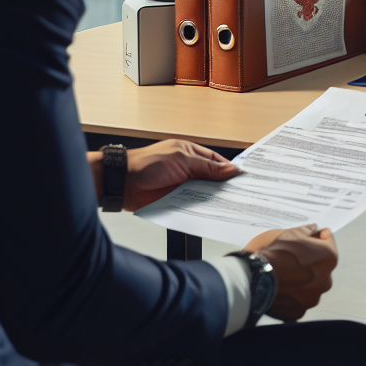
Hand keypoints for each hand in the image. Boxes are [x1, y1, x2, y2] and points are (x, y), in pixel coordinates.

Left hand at [88, 139, 239, 211]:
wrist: (122, 183)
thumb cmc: (146, 164)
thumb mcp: (181, 160)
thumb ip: (206, 167)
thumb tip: (230, 170)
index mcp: (190, 153)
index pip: (216, 161)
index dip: (229, 169)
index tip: (243, 177)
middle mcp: (188, 169)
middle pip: (212, 178)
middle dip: (224, 185)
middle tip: (240, 194)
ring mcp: (181, 185)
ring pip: (203, 193)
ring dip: (212, 198)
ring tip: (230, 204)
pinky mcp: (175, 200)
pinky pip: (192, 205)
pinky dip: (200, 208)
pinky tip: (210, 212)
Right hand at [244, 225, 337, 321]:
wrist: (250, 278)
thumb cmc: (270, 253)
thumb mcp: (287, 233)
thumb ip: (305, 231)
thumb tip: (312, 230)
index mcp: (328, 257)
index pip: (327, 240)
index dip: (316, 236)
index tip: (307, 237)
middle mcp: (325, 280)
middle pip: (321, 265)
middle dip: (310, 260)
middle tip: (291, 255)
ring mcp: (312, 298)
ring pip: (310, 285)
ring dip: (301, 279)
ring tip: (283, 273)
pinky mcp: (298, 312)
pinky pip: (298, 300)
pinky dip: (292, 294)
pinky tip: (280, 287)